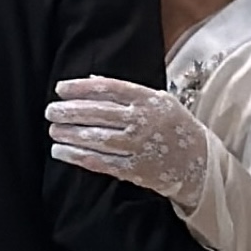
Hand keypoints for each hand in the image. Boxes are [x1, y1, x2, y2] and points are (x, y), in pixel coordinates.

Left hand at [47, 76, 209, 204]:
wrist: (199, 161)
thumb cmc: (173, 126)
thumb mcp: (158, 100)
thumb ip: (126, 92)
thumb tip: (91, 81)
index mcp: (148, 100)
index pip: (109, 88)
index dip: (81, 88)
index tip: (60, 88)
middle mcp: (143, 122)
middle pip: (98, 113)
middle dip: (70, 111)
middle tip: (51, 111)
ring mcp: (138, 147)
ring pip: (96, 138)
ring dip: (70, 134)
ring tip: (53, 130)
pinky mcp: (134, 169)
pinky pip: (100, 162)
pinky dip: (78, 156)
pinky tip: (62, 151)